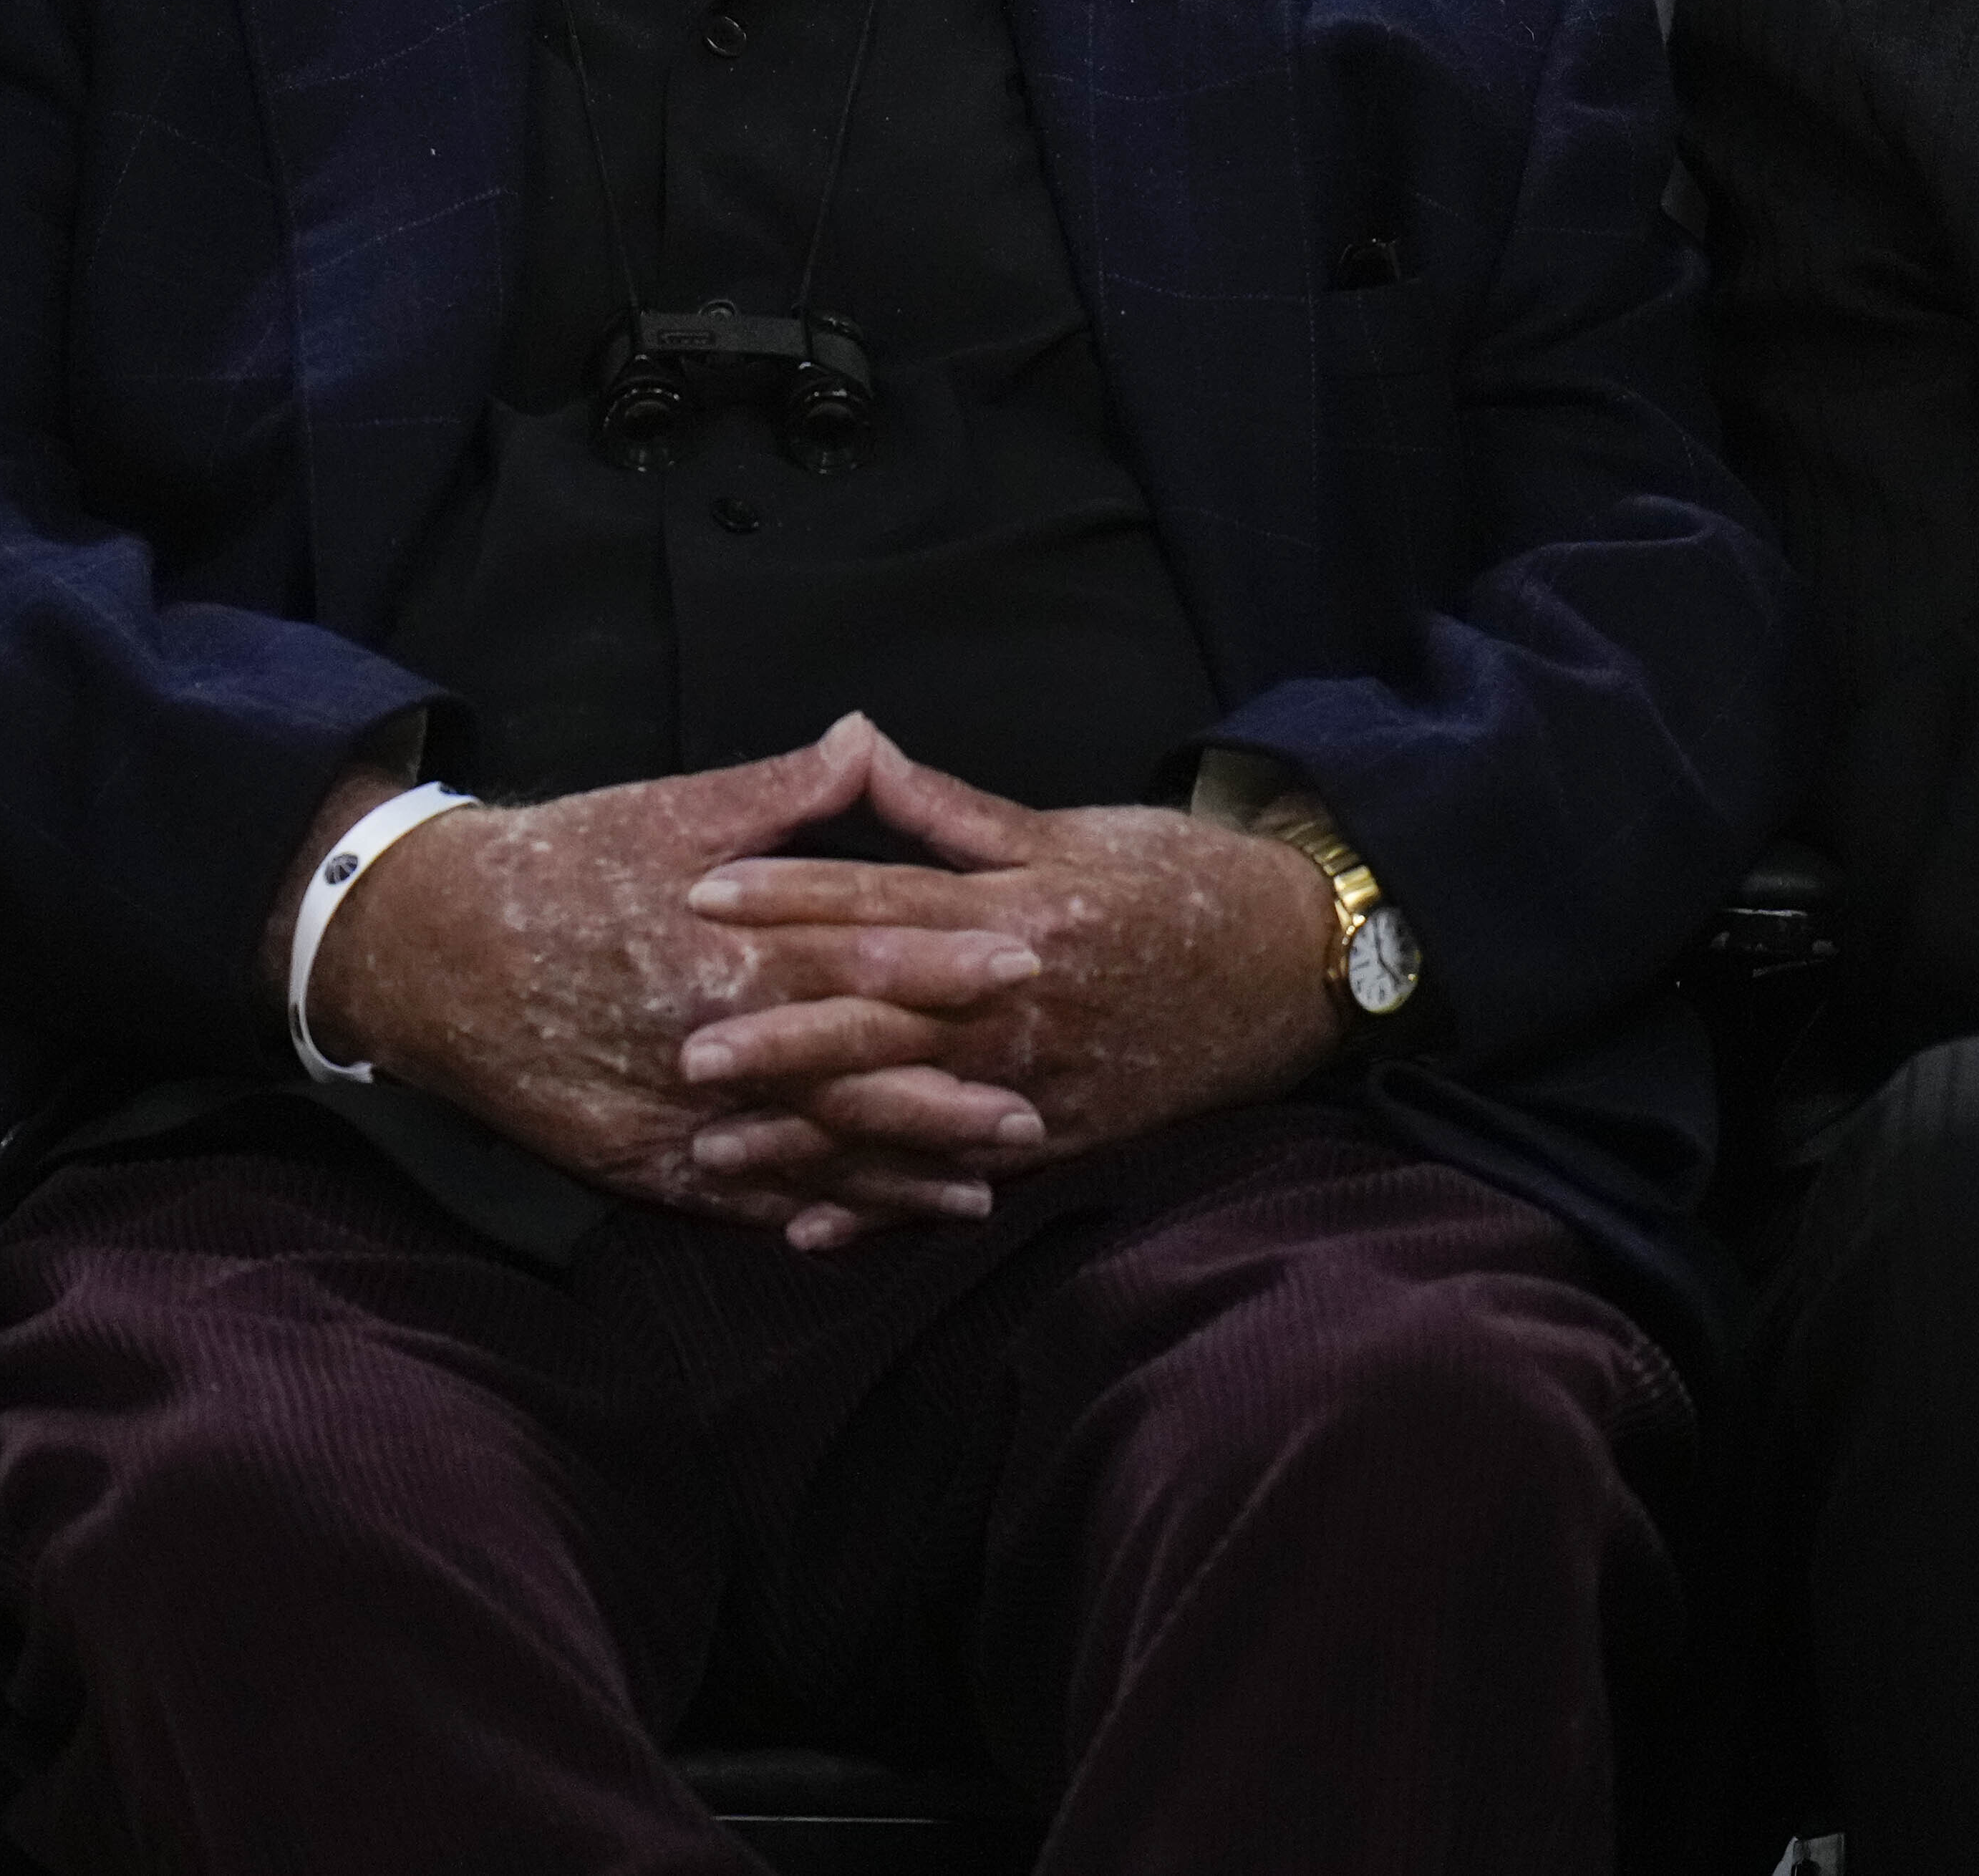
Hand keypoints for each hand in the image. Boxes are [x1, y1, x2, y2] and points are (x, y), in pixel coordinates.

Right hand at [301, 716, 1048, 1240]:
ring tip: (986, 1186)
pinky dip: (813, 1214)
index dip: (946, 959)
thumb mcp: (666, 812)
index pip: (857, 955)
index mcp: (720, 947)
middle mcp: (704, 1041)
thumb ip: (779, 793)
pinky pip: (741, 1199)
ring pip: (806, 1152)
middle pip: (848, 1074)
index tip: (1026, 958)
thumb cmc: (557, 866)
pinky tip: (873, 1226)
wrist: (428, 949)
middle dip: (947, 1094)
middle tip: (1039, 1107)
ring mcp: (672, 1113)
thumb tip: (865, 739)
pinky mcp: (639, 1163)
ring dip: (899, 1171)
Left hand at [675, 730, 1344, 1235]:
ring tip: (715, 1153)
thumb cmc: (1178, 880)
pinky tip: (811, 1230)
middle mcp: (1020, 1004)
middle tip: (684, 1051)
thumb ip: (952, 809)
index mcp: (1018, 912)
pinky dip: (886, 1210)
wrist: (1294, 964)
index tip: (701, 891)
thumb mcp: (1071, 828)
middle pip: (880, 1021)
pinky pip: (956, 1181)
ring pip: (903, 1115)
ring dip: (808, 1138)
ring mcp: (1037, 1083)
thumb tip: (859, 747)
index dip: (789, 895)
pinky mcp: (1058, 1139)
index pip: (883, 901)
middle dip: (779, 1038)